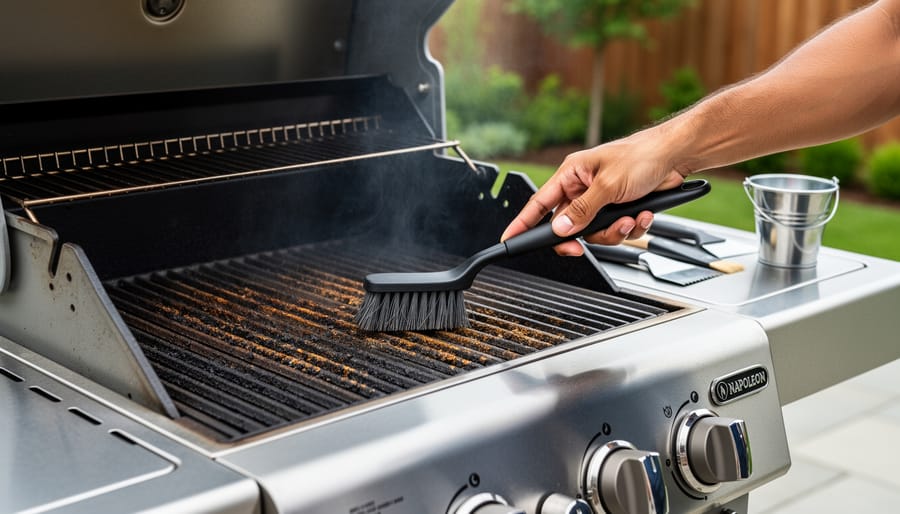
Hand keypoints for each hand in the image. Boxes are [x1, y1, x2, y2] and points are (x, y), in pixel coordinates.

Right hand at [500, 134, 687, 255]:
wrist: (676, 157)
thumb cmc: (642, 156)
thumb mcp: (609, 185)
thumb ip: (583, 210)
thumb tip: (561, 228)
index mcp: (572, 175)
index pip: (539, 203)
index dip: (523, 222)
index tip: (509, 238)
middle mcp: (583, 188)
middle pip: (569, 226)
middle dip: (586, 235)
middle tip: (583, 247)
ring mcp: (601, 201)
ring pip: (595, 233)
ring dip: (614, 231)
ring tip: (629, 218)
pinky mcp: (619, 209)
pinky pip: (615, 231)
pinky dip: (630, 228)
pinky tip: (641, 215)